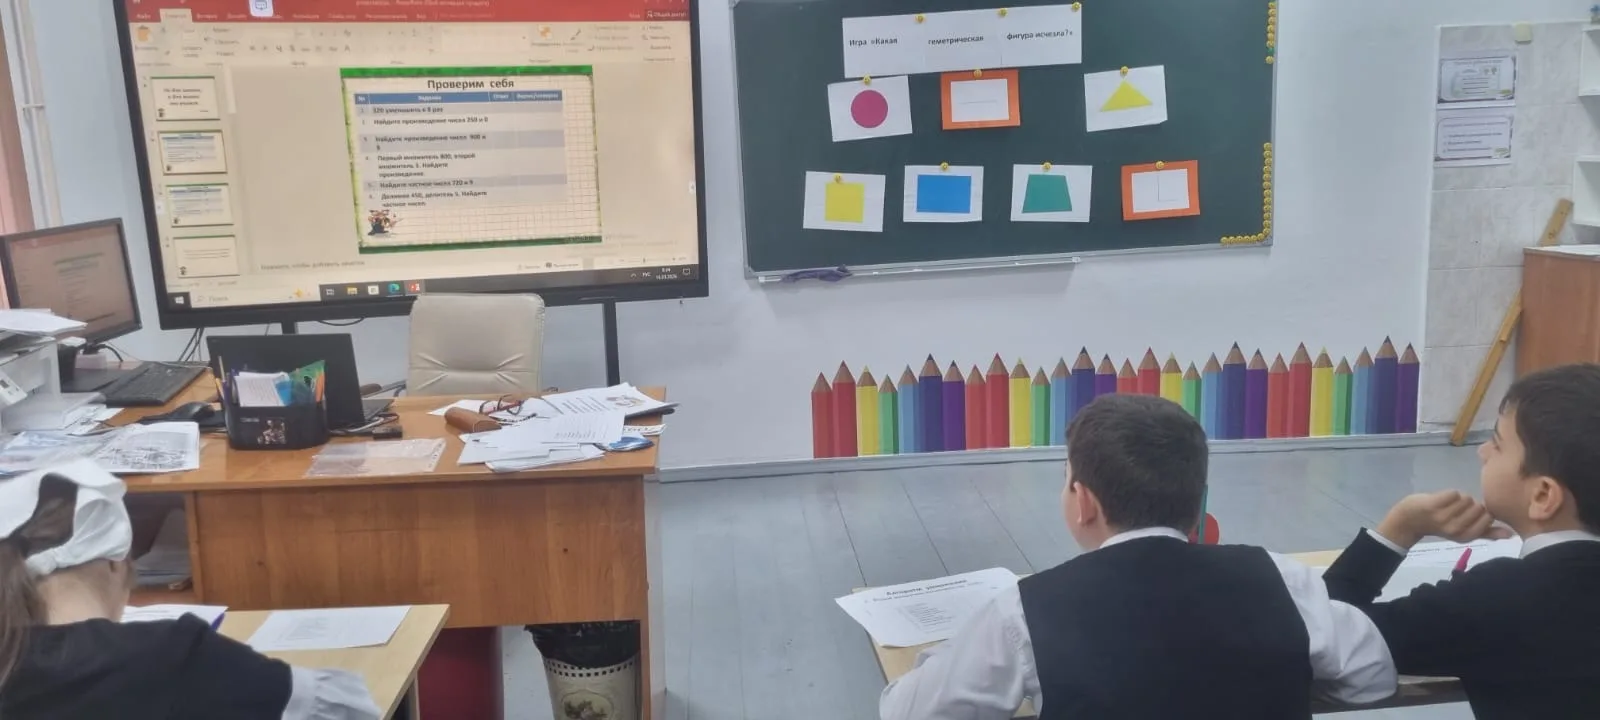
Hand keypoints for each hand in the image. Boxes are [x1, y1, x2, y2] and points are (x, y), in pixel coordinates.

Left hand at [1376, 491, 1513, 547]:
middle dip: (1470, 504)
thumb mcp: (1464, 531)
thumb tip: (1511, 534)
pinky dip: (1449, 493)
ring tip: (1447, 505)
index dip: (1481, 511)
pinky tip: (1440, 500)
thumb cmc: (1440, 524)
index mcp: (1465, 537)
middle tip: (1455, 510)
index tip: (1469, 514)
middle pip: (1478, 506)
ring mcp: (1443, 517)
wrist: (1410, 520)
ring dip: (1459, 498)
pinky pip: (1454, 492)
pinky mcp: (1433, 505)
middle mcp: (1455, 529)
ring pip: (1467, 498)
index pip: (1488, 518)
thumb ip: (1488, 532)